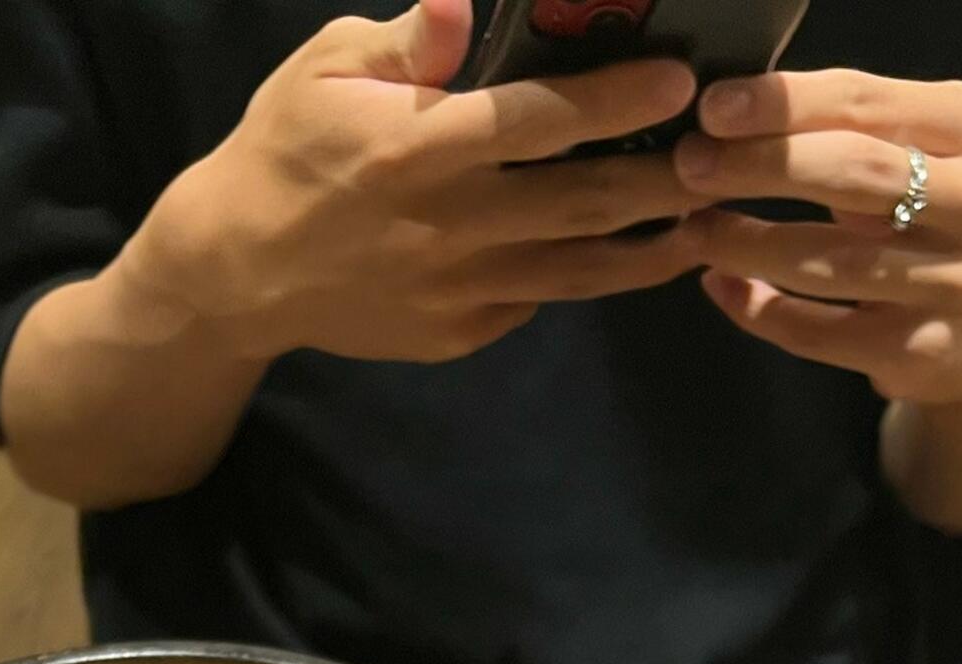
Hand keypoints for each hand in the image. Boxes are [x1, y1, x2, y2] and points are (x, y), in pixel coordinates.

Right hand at [115, 0, 710, 366]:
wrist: (238, 270)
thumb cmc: (288, 148)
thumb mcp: (328, 69)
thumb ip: (408, 42)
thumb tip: (467, 7)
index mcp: (415, 149)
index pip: (534, 122)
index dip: (613, 101)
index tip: (678, 80)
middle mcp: (447, 226)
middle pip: (580, 202)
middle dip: (662, 177)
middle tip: (723, 155)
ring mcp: (458, 290)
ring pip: (578, 270)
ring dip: (650, 248)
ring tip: (707, 221)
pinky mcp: (460, 333)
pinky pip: (538, 301)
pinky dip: (590, 278)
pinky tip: (631, 252)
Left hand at [674, 70, 961, 407]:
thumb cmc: (935, 222)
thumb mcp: (921, 156)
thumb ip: (853, 127)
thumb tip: (732, 114)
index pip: (867, 102)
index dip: (782, 103)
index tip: (713, 108)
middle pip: (852, 172)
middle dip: (760, 165)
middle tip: (691, 166)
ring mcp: (958, 284)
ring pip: (830, 260)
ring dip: (748, 243)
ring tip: (694, 228)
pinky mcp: (924, 352)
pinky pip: (823, 331)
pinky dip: (764, 310)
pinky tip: (725, 286)